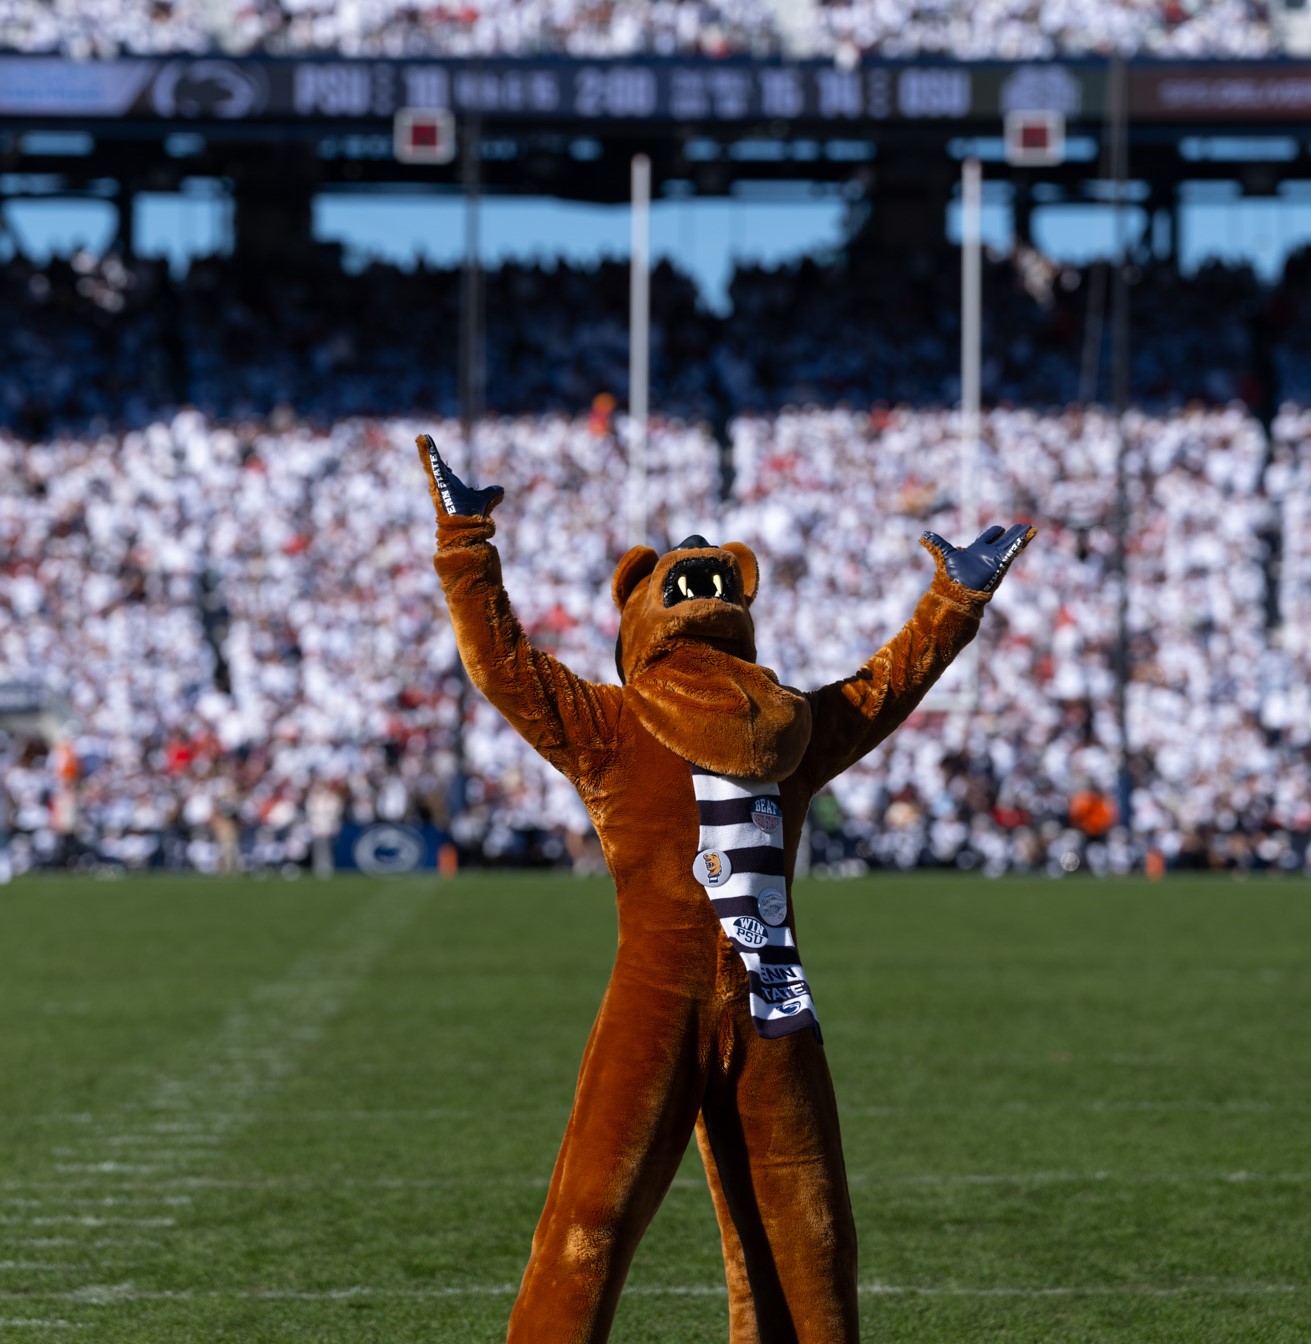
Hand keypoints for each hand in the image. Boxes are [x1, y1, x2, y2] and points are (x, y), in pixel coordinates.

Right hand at [417, 433, 503, 518]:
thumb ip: (491, 493)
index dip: (437, 459)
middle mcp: (441, 483)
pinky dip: (428, 453)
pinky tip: (425, 441)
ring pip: (430, 463)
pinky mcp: (438, 482)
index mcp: (449, 484)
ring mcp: (438, 483)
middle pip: (432, 463)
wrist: (468, 524)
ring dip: (425, 449)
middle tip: (422, 438)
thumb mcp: (484, 498)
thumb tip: (501, 490)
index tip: (433, 450)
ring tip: (421, 436)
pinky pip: (432, 464)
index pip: (441, 468)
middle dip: (426, 451)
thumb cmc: (473, 514)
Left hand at [920, 523, 1035, 592]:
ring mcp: (996, 558)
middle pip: (1004, 540)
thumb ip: (936, 544)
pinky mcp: (1001, 563)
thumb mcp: (944, 554)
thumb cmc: (951, 575)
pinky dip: (1022, 542)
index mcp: (977, 550)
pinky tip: (1030, 534)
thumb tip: (922, 535)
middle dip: (1012, 533)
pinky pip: (1014, 550)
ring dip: (1021, 536)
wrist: (958, 592)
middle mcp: (988, 554)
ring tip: (1030, 528)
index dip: (993, 532)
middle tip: (1023, 526)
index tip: (999, 529)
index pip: (988, 538)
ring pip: (1011, 544)